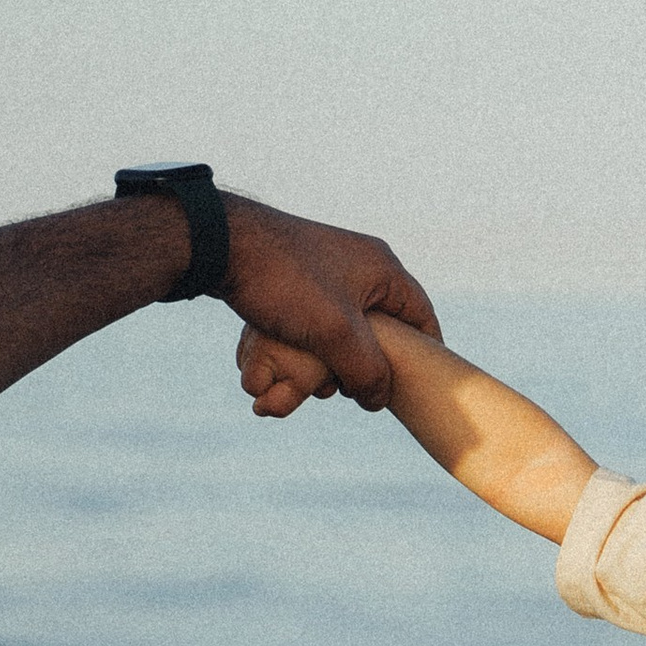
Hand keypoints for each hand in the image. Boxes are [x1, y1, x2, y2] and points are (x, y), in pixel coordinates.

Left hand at [221, 201, 437, 415]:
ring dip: (339, 361)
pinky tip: (300, 363)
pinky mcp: (300, 277)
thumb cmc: (286, 282)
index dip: (425, 356)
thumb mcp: (338, 334)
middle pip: (385, 329)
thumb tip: (377, 401)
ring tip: (322, 384)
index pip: (422, 318)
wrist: (221, 244)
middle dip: (371, 365)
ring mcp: (329, 270)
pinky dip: (317, 346)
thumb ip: (367, 371)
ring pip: (348, 330)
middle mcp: (361, 265)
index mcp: (383, 269)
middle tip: (356, 391)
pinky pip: (321, 321)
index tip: (417, 389)